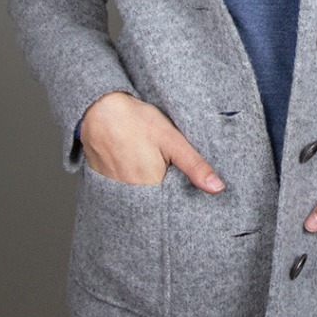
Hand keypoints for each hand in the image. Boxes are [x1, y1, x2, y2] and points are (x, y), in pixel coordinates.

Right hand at [79, 91, 223, 192]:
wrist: (99, 109)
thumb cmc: (136, 120)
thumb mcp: (172, 139)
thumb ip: (194, 165)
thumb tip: (217, 188)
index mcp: (151, 187)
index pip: (172, 207)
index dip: (181, 200)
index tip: (188, 191)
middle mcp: (131, 195)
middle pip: (155, 205)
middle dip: (166, 196)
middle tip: (168, 173)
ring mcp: (115, 190)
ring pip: (140, 198)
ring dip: (150, 189)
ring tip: (151, 166)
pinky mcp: (104, 183)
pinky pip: (124, 192)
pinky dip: (133, 184)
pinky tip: (136, 166)